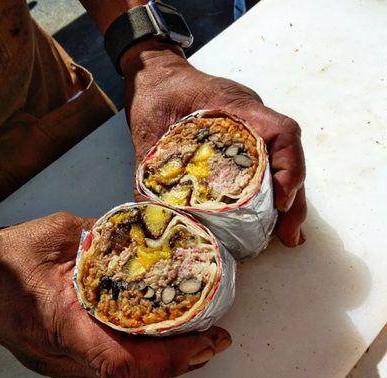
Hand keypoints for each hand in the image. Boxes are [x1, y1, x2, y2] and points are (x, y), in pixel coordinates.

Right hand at [0, 213, 230, 377]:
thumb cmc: (7, 258)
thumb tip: (140, 235)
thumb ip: (102, 235)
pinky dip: (132, 377)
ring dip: (158, 373)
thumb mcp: (58, 233)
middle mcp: (60, 352)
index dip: (166, 359)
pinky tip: (149, 359)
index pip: (117, 361)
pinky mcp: (59, 361)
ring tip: (189, 348)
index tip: (203, 342)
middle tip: (211, 341)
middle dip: (178, 365)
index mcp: (59, 319)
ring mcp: (58, 364)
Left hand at [121, 41, 305, 246]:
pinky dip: (269, 192)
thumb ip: (150, 172)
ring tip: (284, 235)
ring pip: (279, 165)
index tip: (280, 203)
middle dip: (293, 199)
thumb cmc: (156, 95)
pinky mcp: (242, 140)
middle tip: (289, 235)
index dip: (289, 168)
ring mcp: (250, 129)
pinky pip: (265, 165)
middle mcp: (251, 118)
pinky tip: (267, 217)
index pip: (281, 132)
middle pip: (287, 157)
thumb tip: (155, 218)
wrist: (156, 77)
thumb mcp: (148, 132)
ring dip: (286, 200)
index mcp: (234, 107)